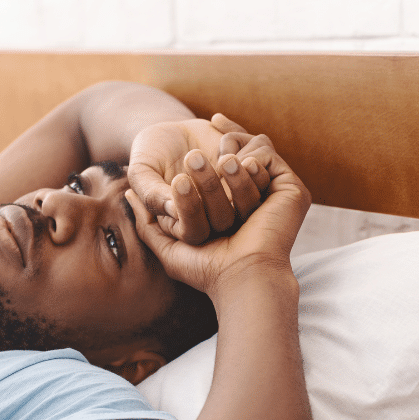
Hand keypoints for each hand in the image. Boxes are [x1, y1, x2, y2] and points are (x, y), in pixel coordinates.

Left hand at [127, 140, 309, 298]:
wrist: (242, 278)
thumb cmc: (206, 269)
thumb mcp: (168, 245)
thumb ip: (148, 221)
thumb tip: (127, 194)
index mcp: (235, 214)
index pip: (221, 175)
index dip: (208, 154)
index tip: (190, 140)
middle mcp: (259, 203)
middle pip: (235, 163)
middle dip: (215, 152)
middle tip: (191, 158)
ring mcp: (277, 195)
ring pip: (250, 158)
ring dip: (228, 153)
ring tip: (210, 161)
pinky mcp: (291, 190)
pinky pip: (268, 156)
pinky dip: (249, 152)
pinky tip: (230, 160)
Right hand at [128, 115, 271, 244]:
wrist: (171, 131)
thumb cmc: (150, 156)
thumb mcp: (141, 171)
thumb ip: (151, 192)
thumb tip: (171, 209)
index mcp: (186, 224)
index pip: (195, 230)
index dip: (191, 209)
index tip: (179, 179)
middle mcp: (215, 217)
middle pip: (225, 218)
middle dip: (212, 188)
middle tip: (193, 156)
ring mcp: (235, 197)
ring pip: (251, 198)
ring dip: (240, 175)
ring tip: (222, 152)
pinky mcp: (250, 174)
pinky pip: (262, 169)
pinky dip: (248, 148)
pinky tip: (218, 124)